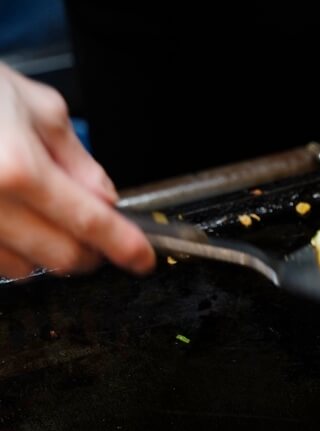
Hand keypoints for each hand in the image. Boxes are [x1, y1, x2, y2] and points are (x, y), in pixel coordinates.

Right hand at [0, 63, 153, 278]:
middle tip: (100, 234)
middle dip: (91, 252)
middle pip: (62, 258)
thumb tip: (105, 198)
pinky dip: (12, 252)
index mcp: (18, 168)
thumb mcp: (38, 107)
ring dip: (47, 253)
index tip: (143, 259)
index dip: (125, 246)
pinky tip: (11, 220)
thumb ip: (78, 160)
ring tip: (43, 216)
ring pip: (25, 269)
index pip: (89, 222)